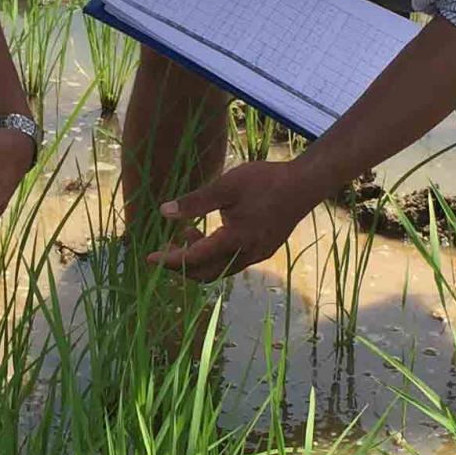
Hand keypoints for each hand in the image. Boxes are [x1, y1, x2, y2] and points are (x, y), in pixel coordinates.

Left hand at [145, 159, 325, 281]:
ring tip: (189, 232)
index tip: (150, 258)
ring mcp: (258, 254)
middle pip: (207, 273)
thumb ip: (195, 202)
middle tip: (165, 250)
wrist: (305, 184)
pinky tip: (212, 233)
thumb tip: (164, 212)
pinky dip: (216, 254)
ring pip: (221, 269)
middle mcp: (247, 254)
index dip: (171, 260)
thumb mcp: (226, 186)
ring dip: (200, 258)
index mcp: (235, 240)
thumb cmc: (265, 181)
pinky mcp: (265, 249)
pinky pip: (234, 262)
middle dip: (183, 265)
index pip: (195, 259)